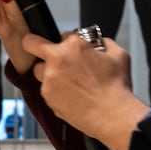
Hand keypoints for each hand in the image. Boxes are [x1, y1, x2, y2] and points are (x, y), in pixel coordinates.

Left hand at [24, 30, 148, 149]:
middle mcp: (57, 60)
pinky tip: (69, 94)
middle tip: (35, 45)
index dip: (68, 41)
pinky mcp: (48, 97)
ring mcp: (49, 79)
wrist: (112, 115)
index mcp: (73, 45)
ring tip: (64, 79)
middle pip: (31, 44)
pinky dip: (54, 90)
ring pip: (38, 70)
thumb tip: (100, 43)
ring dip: (47, 71)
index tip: (71, 47)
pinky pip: (46, 89)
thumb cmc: (116, 88)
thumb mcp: (119, 55)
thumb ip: (106, 43)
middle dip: (32, 42)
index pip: (62, 34)